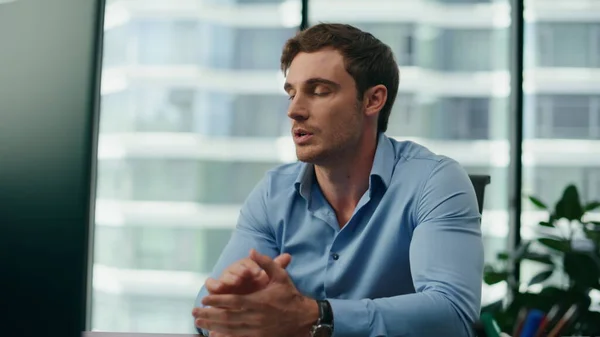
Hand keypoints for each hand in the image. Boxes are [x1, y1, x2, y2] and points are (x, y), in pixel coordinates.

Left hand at [193, 249, 318, 336]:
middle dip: (209, 314)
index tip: (204, 298)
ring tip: (200, 322)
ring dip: (213, 326)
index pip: (232, 302)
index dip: (217, 301)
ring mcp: (256, 330)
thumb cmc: (290, 295)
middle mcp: (255, 317)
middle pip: (227, 317)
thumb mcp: (280, 276)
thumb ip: (265, 262)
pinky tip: (214, 335)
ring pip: (230, 329)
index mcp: (258, 301)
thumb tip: (251, 250)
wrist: (303, 317)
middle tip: (195, 312)